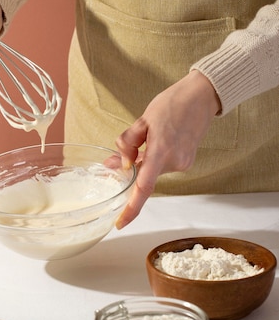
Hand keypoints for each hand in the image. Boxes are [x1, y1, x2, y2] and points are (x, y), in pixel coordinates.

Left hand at [115, 70, 220, 228]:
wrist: (201, 97)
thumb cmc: (172, 104)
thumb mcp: (142, 120)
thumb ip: (126, 144)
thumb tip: (117, 165)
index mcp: (161, 150)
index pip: (144, 187)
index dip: (131, 208)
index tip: (120, 222)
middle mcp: (174, 161)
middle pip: (144, 176)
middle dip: (130, 170)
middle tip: (118, 156)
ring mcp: (182, 164)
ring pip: (152, 171)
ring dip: (143, 162)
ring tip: (148, 136)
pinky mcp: (186, 163)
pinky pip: (162, 167)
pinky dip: (155, 160)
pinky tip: (158, 142)